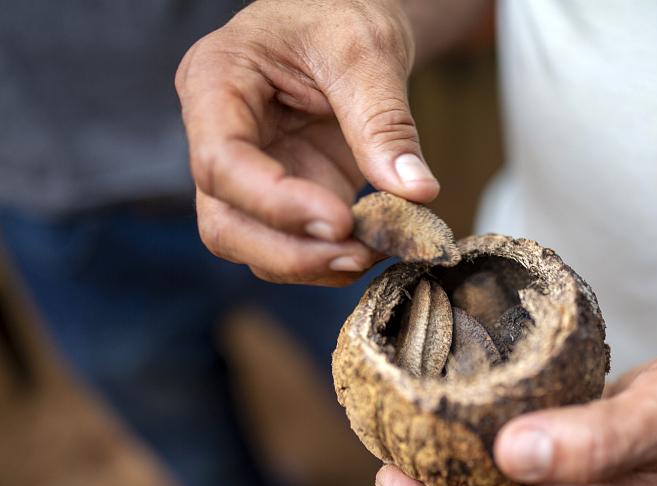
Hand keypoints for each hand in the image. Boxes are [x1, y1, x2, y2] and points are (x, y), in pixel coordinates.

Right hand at [175, 0, 438, 285]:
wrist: (346, 17)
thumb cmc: (341, 13)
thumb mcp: (367, 51)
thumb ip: (384, 121)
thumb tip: (416, 192)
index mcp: (216, 82)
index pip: (221, 162)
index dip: (276, 204)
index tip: (341, 219)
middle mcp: (218, 135)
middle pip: (223, 223)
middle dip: (290, 252)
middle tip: (358, 254)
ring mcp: (248, 173)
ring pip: (252, 246)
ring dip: (311, 264)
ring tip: (372, 253)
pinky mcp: (282, 196)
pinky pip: (291, 245)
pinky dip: (329, 259)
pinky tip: (372, 247)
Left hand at [376, 337, 656, 485]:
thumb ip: (591, 441)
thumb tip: (511, 452)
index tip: (392, 475)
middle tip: (390, 439)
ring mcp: (575, 469)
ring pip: (493, 484)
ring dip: (448, 460)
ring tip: (414, 415)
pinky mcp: (582, 435)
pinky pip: (518, 445)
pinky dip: (483, 429)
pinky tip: (470, 393)